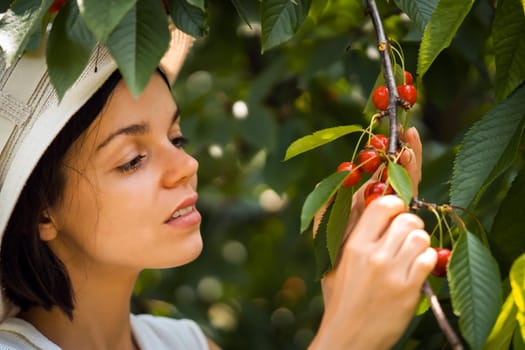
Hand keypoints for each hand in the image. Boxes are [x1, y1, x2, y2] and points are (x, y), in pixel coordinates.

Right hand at [310, 196, 436, 348]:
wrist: (348, 337)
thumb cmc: (340, 297)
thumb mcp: (334, 261)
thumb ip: (345, 229)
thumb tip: (355, 195)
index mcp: (353, 245)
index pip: (382, 205)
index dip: (395, 204)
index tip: (396, 213)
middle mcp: (373, 256)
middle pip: (407, 219)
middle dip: (412, 225)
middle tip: (406, 236)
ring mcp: (392, 273)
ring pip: (421, 237)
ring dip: (421, 243)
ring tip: (411, 254)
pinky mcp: (408, 290)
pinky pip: (430, 259)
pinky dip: (428, 261)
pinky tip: (417, 269)